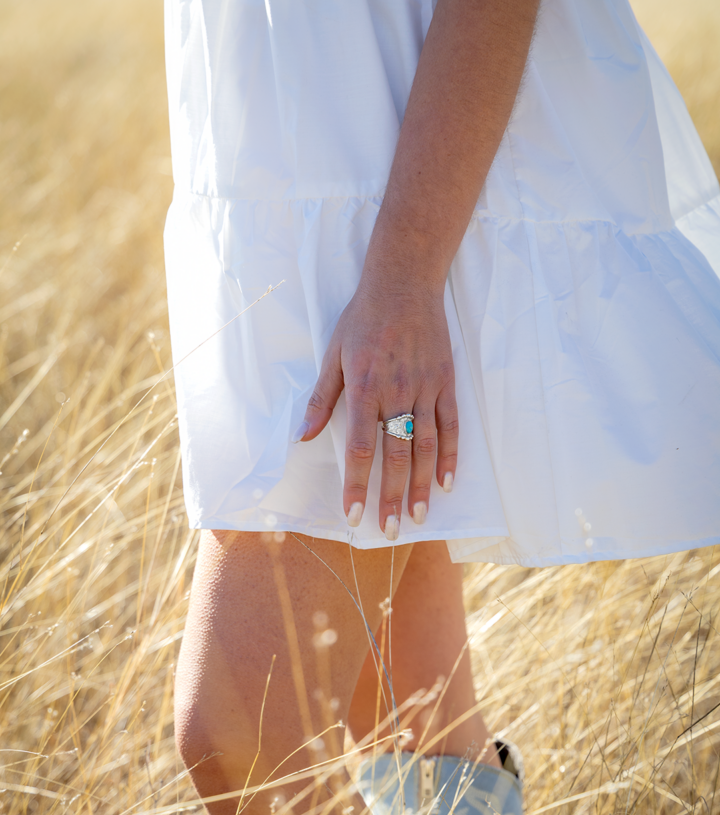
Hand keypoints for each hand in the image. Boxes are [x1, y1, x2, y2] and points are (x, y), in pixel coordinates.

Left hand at [294, 269, 457, 538]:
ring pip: (425, 447)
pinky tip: (446, 482)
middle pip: (394, 455)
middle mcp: (396, 392)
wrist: (404, 282)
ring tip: (417, 516)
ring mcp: (425, 388)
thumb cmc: (363, 319)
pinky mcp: (445, 383)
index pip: (359, 447)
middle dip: (390, 497)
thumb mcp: (333, 355)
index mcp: (364, 387)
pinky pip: (451, 426)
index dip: (357, 484)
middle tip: (388, 531)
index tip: (353, 514)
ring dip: (420, 485)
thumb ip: (321, 400)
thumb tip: (303, 437)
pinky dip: (450, 456)